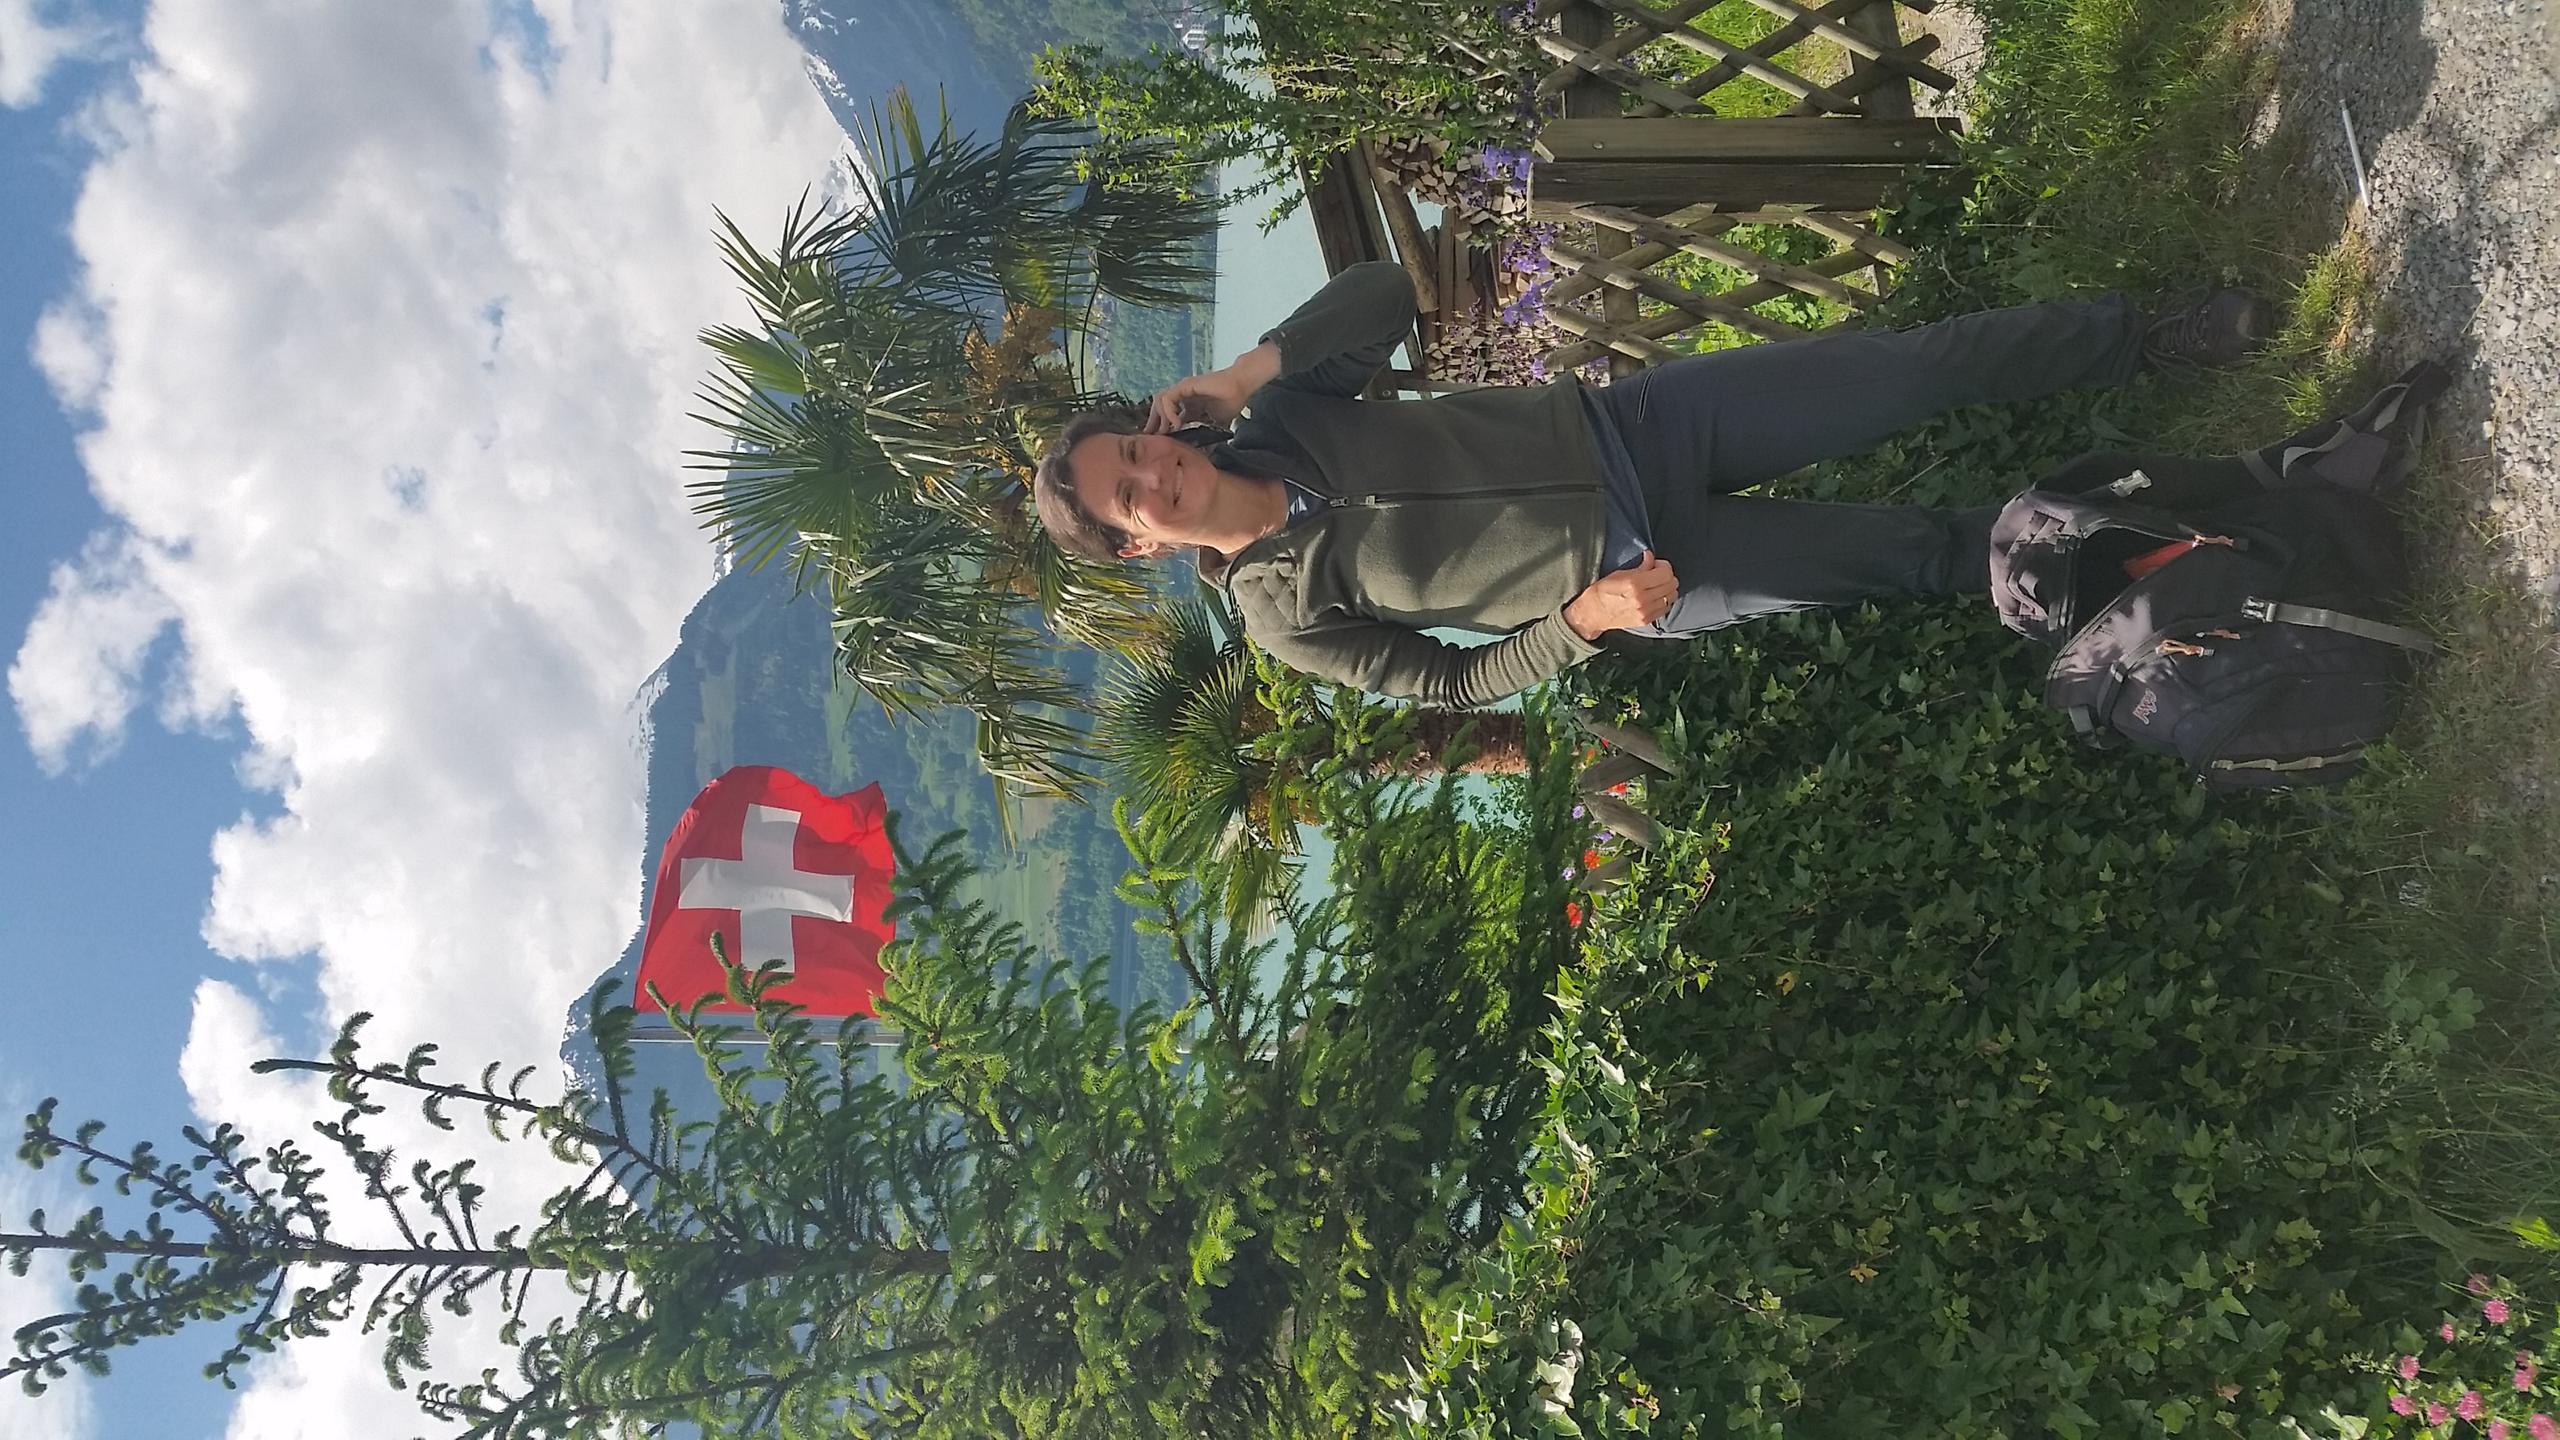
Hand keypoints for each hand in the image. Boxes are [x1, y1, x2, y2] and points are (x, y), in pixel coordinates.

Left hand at [1142, 369, 1251, 433]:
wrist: (1241, 386)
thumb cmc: (1232, 401)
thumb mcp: (1217, 424)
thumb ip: (1210, 436)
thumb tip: (1207, 453)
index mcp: (1188, 404)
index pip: (1168, 416)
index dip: (1162, 428)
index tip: (1160, 442)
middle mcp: (1182, 396)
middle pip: (1159, 407)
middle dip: (1154, 423)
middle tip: (1154, 439)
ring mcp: (1182, 389)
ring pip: (1159, 401)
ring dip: (1159, 418)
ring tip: (1166, 432)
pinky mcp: (1185, 386)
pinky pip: (1168, 398)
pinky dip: (1168, 412)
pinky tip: (1177, 424)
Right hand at [1564, 550, 1679, 639]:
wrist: (1592, 614)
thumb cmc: (1601, 592)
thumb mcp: (1619, 573)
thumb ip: (1640, 566)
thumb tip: (1651, 557)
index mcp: (1635, 584)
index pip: (1666, 572)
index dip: (1664, 566)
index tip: (1656, 565)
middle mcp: (1642, 599)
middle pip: (1672, 584)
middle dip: (1667, 576)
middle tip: (1657, 574)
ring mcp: (1645, 612)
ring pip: (1672, 596)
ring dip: (1668, 589)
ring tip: (1657, 586)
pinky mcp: (1646, 620)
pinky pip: (1666, 608)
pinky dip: (1664, 600)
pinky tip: (1655, 597)